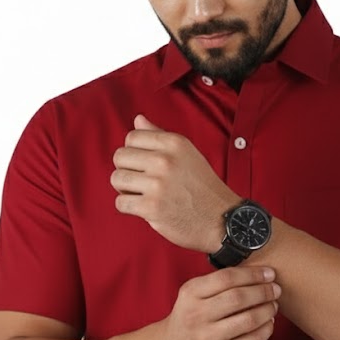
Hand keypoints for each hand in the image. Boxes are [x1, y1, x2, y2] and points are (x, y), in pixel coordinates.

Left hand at [111, 113, 240, 251]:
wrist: (222, 220)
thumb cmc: (202, 187)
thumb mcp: (187, 154)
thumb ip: (160, 136)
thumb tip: (137, 119)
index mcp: (174, 143)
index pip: (131, 137)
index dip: (133, 152)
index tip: (144, 165)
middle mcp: (165, 160)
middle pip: (120, 157)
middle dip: (126, 170)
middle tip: (141, 182)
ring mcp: (158, 184)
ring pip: (117, 179)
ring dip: (125, 189)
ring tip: (141, 194)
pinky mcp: (152, 208)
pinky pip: (121, 203)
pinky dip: (128, 207)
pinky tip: (143, 208)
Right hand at [161, 265, 281, 339]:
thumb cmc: (189, 317)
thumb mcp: (193, 294)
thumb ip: (218, 283)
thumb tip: (259, 273)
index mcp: (191, 293)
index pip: (227, 277)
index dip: (253, 274)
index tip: (269, 273)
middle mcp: (197, 315)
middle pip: (239, 298)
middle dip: (264, 291)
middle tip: (276, 289)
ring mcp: (209, 337)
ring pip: (248, 320)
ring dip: (267, 310)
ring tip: (273, 305)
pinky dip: (266, 329)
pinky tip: (268, 322)